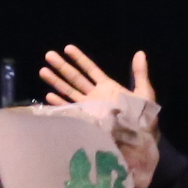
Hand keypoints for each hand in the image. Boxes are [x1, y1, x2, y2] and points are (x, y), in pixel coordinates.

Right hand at [40, 46, 160, 186]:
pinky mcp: (86, 119)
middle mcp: (95, 95)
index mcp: (107, 87)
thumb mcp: (144, 92)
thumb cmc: (143, 117)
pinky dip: (60, 103)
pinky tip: (49, 96)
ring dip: (57, 81)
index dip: (79, 58)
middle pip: (75, 78)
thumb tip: (140, 53)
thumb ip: (140, 73)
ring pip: (69, 91)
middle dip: (62, 66)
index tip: (67, 48)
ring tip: (43, 70)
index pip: (90, 69)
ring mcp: (89, 107)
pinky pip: (70, 110)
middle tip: (49, 55)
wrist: (139, 139)